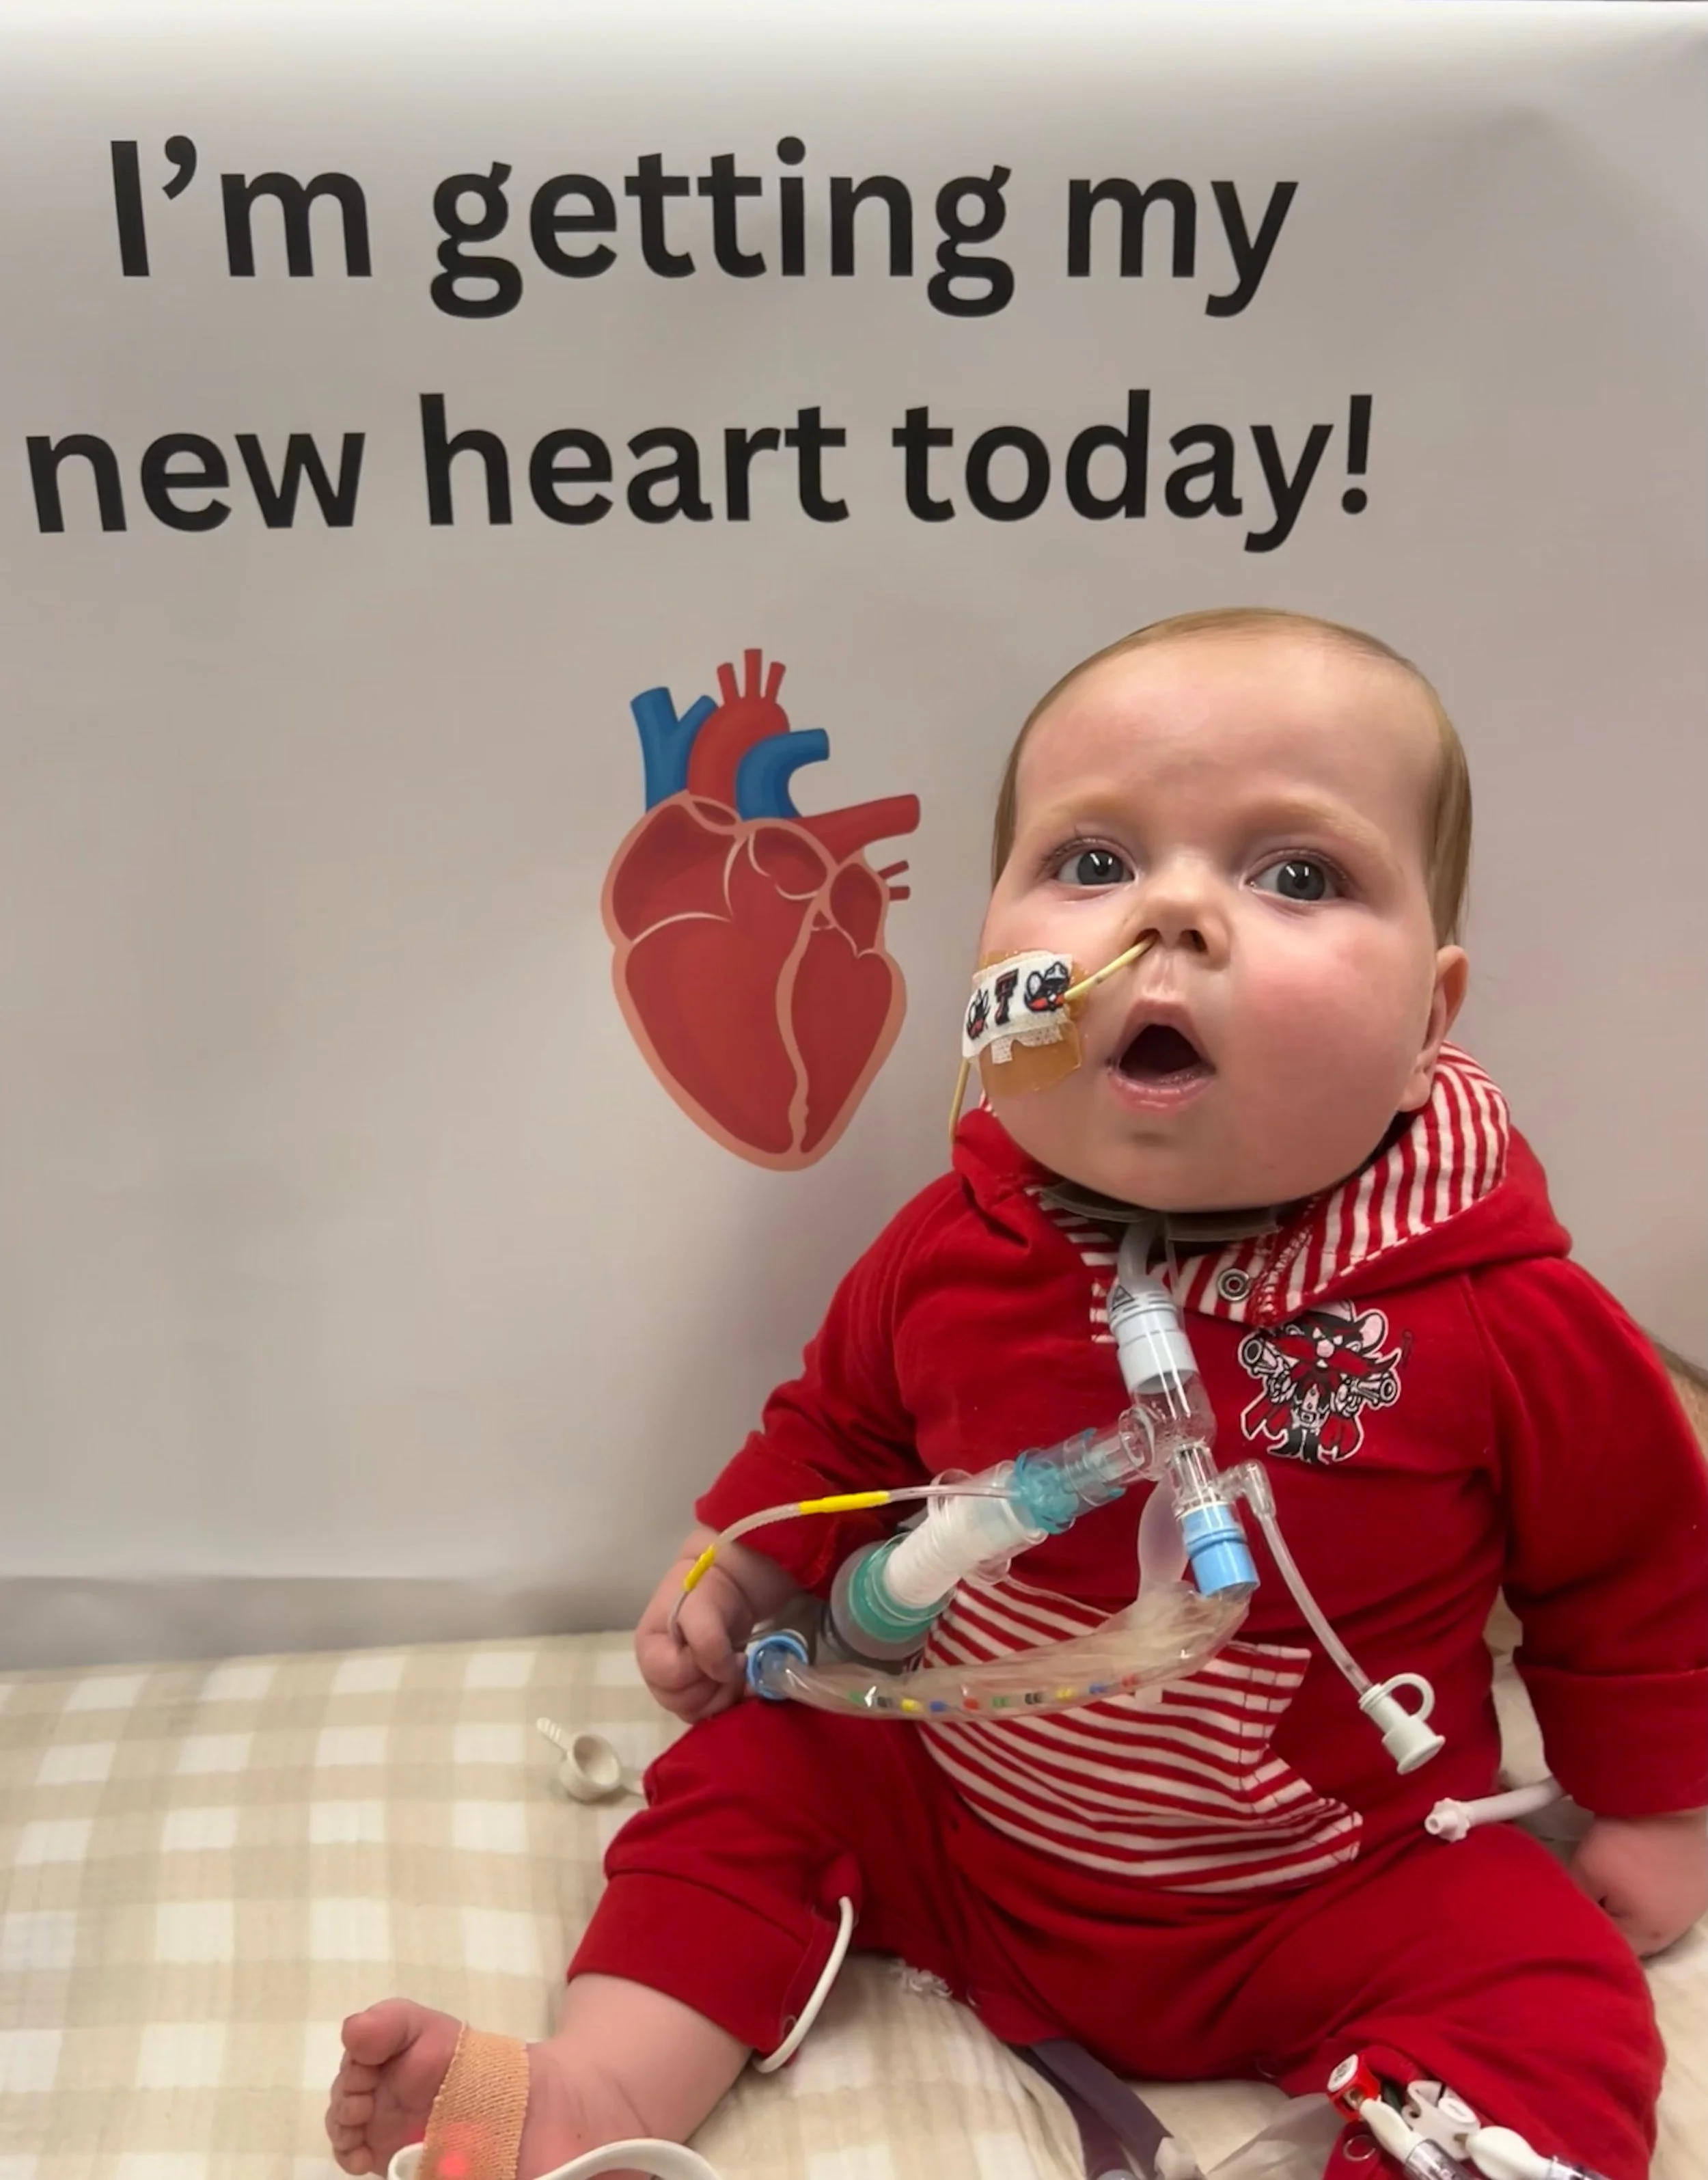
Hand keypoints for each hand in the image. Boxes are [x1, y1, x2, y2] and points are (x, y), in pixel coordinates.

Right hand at [635, 1529, 790, 1723]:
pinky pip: (710, 1712)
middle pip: (682, 1702)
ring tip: (739, 1667)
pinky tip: (744, 1681)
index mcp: (649, 1649)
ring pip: (697, 1712)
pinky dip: (731, 1700)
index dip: (697, 1665)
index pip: (670, 1676)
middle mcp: (658, 1673)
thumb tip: (723, 1674)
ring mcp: (679, 1685)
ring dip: (724, 1695)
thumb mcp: (703, 1606)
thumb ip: (707, 1640)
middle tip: (735, 1660)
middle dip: (713, 1685)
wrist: (727, 1582)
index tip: (721, 1646)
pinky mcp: (700, 1690)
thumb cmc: (707, 1589)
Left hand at [1570, 1808, 1707, 1956]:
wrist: (1666, 1795)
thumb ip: (1576, 1901)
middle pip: (1631, 1937)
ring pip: (1647, 1918)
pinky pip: (1664, 1898)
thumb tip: (1566, 1914)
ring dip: (1627, 1907)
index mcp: (1650, 1936)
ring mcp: (1691, 1907)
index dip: (1585, 1936)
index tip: (1566, 1917)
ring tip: (1608, 1882)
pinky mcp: (1698, 1883)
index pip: (1611, 1951)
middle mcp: (1675, 1930)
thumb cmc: (1626, 1840)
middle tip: (1583, 1899)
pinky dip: (1646, 1891)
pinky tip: (1633, 1873)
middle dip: (1607, 1922)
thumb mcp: (1586, 1871)